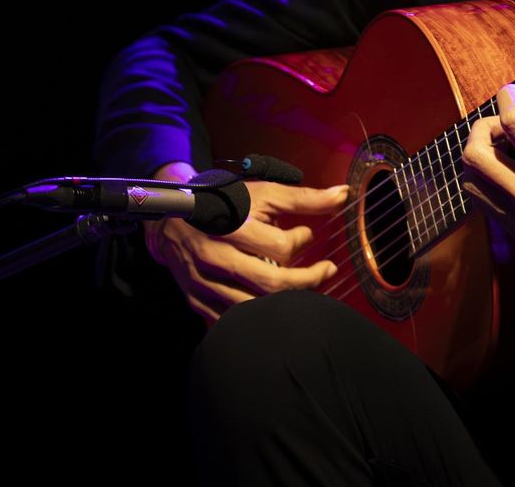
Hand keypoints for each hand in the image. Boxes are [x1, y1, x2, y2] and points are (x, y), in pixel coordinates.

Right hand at [143, 161, 346, 323]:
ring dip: (286, 302)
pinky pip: (231, 321)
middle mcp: (215, 256)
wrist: (171, 221)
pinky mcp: (196, 300)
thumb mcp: (262, 193)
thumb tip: (343, 194)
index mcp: (232, 226)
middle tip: (327, 271)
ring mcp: (203, 282)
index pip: (279, 247)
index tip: (307, 234)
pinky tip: (275, 306)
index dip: (302, 241)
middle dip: (308, 281)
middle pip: (270, 283)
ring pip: (253, 306)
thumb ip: (303, 198)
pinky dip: (257, 318)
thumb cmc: (223, 204)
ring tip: (306, 290)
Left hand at [461, 85, 514, 299]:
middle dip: (484, 126)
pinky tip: (509, 172)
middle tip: (505, 123)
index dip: (510, 97)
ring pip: (470, 180)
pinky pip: (483, 202)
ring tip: (503, 147)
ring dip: (480, 155)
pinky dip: (486, 179)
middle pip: (475, 153)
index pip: (513, 123)